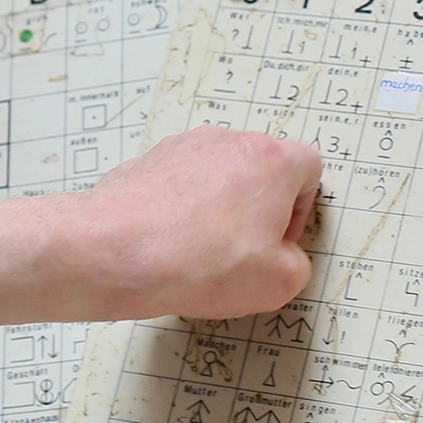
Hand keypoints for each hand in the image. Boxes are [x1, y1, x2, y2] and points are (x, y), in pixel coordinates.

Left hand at [63, 125, 321, 321]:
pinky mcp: (144, 161)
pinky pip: (176, 182)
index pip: (307, 166)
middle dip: (257, 208)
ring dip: (216, 208)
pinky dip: (179, 208)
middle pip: (257, 168)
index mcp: (268, 159)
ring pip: (214, 174)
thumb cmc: (199, 260)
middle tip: (244, 250)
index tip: (281, 239)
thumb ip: (296, 263)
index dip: (301, 207)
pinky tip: (169, 244)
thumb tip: (281, 257)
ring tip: (201, 251)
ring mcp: (179, 147)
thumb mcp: (279, 281)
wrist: (116, 250)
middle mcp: (223, 141)